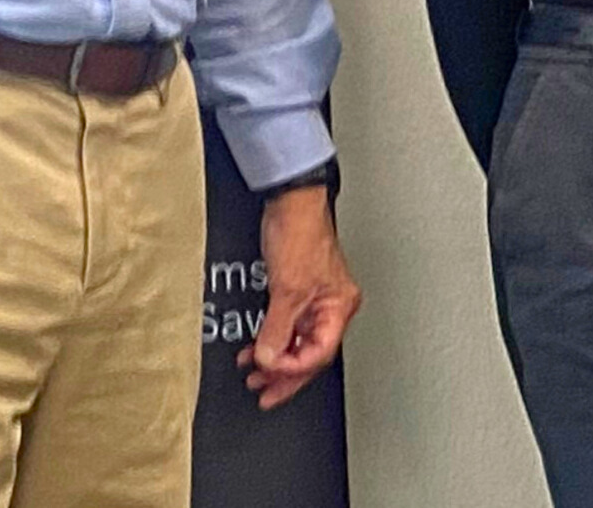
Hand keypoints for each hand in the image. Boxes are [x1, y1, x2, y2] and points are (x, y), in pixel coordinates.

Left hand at [238, 184, 360, 410]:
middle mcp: (331, 306)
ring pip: (296, 342)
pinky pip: (286, 326)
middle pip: (310, 353)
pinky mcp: (298, 290)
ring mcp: (316, 299)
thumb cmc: (300, 233)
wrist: (289, 203)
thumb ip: (277, 329)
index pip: (319, 353)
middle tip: (262, 390)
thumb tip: (268, 359)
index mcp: (339, 307)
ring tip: (254, 372)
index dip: (293, 368)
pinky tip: (256, 347)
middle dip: (284, 373)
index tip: (269, 374)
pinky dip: (271, 338)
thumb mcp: (286, 290)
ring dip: (274, 358)